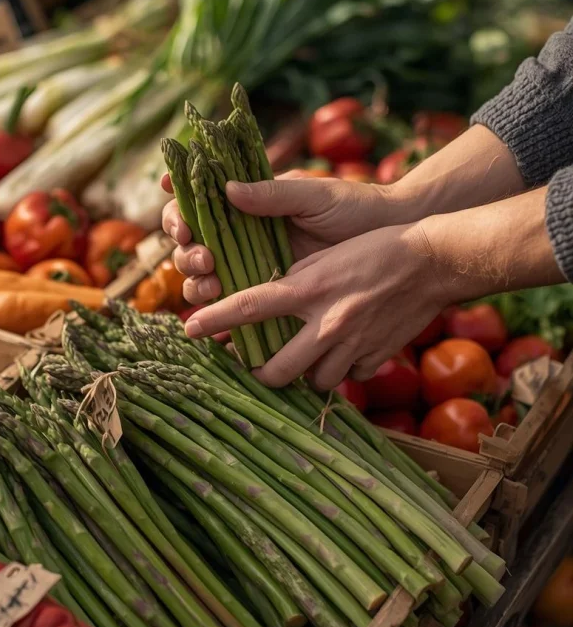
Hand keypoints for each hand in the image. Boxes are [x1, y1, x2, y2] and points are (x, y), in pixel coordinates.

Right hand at [161, 173, 392, 304]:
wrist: (392, 242)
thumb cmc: (355, 208)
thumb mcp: (315, 196)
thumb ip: (273, 193)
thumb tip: (226, 188)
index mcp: (248, 205)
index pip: (196, 206)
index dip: (178, 215)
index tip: (181, 223)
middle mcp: (243, 238)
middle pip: (192, 249)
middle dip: (187, 255)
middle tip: (204, 259)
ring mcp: (253, 269)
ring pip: (206, 281)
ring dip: (198, 285)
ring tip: (212, 287)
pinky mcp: (271, 300)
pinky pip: (238, 313)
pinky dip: (223, 321)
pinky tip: (220, 325)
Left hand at [184, 221, 448, 388]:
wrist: (436, 260)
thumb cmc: (378, 245)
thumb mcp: (327, 251)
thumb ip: (294, 274)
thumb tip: (263, 289)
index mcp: (309, 288)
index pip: (249, 307)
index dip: (215, 320)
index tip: (189, 328)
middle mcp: (327, 322)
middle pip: (277, 370)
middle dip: (261, 372)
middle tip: (257, 362)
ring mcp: (353, 345)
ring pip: (313, 382)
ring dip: (305, 374)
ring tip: (306, 355)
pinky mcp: (376, 357)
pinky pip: (349, 378)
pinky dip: (342, 370)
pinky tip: (343, 353)